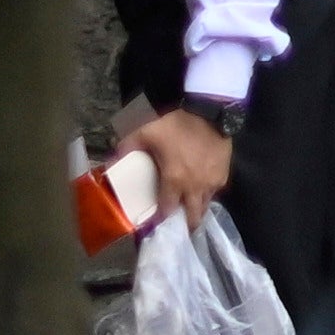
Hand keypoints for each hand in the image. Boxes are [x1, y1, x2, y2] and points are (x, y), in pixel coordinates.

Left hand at [129, 105, 237, 221]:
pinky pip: (215, 191)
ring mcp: (213, 181)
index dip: (159, 219)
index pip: (167, 210)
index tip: (153, 221)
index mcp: (174, 180)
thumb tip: (110, 162)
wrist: (210, 111)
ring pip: (205, 205)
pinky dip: (206, 193)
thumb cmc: (177, 124)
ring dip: (196, 208)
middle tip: (175, 223)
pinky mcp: (224, 173)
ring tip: (188, 206)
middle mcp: (195, 187)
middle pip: (193, 217)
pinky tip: (200, 187)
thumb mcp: (146, 132)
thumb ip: (127, 148)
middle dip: (184, 223)